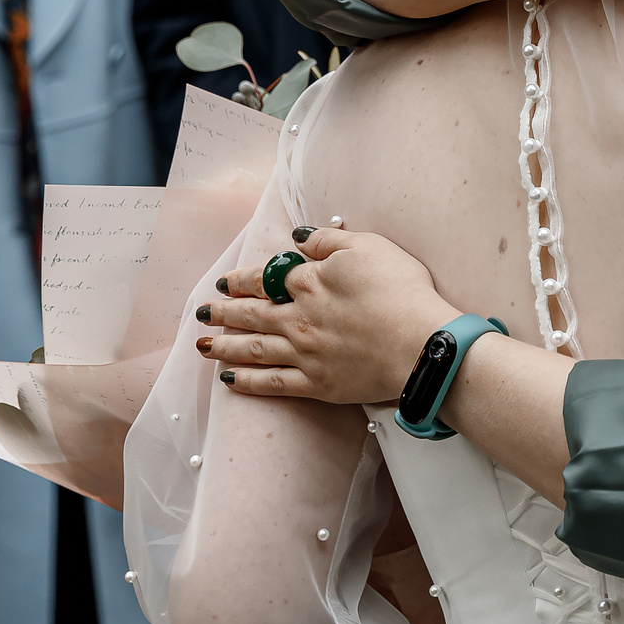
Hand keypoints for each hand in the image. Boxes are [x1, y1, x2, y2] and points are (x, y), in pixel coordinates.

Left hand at [201, 230, 455, 402]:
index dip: (241, 280)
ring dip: (225, 345)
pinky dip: (247, 383)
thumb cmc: (401, 291)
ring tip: (202, 345)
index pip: (265, 279)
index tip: (223, 282)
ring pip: (254, 349)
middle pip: (251, 314)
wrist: (421, 344)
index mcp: (309, 284)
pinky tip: (229, 380)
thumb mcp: (368, 247)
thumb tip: (298, 238)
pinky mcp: (317, 385)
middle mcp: (298, 319)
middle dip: (223, 312)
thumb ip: (329, 240)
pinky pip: (273, 384)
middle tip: (201, 313)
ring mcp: (305, 355)